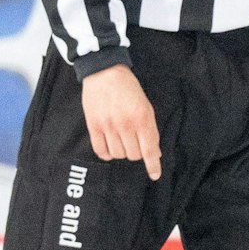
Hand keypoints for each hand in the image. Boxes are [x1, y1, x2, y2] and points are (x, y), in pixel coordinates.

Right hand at [81, 65, 160, 179]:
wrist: (105, 73)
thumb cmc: (129, 90)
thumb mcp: (147, 107)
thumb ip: (150, 130)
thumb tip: (154, 153)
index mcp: (143, 119)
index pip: (150, 149)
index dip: (153, 165)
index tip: (155, 175)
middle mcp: (126, 124)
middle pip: (133, 155)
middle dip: (137, 153)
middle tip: (134, 142)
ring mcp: (108, 126)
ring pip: (118, 154)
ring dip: (122, 152)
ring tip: (122, 140)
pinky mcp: (93, 126)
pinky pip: (100, 150)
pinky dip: (107, 153)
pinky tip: (111, 147)